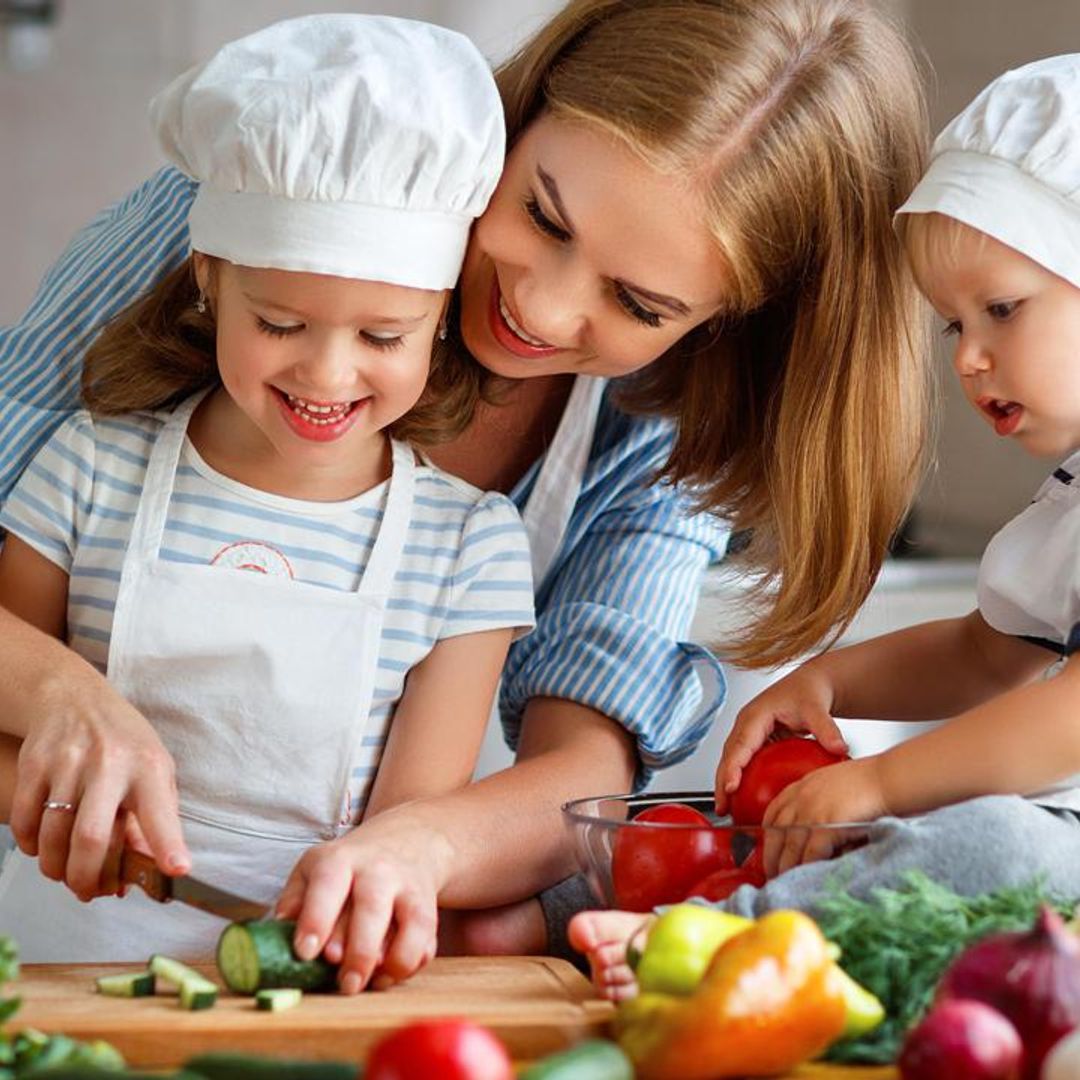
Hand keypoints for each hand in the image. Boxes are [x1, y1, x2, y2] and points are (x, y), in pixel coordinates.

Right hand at [10, 676, 189, 900]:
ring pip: (53, 836)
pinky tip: (44, 847)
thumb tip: (152, 867)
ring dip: (56, 868)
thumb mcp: (153, 769)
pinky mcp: (34, 765)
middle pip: (91, 836)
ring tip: (66, 873)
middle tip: (88, 892)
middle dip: (87, 876)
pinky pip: (24, 822)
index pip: (160, 812)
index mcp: (148, 767)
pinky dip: (32, 846)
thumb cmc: (122, 742)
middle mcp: (109, 763)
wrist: (74, 698)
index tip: (177, 870)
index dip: (168, 845)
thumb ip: (155, 815)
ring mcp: (68, 763)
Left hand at [274, 806, 453, 993]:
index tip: (305, 953)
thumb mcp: (315, 868)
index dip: (317, 919)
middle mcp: (378, 871)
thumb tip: (277, 929)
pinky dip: (411, 964)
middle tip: (345, 984)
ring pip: (412, 924)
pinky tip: (389, 973)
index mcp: (340, 859)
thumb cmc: (350, 866)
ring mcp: (409, 888)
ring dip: (394, 961)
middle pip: (372, 908)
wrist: (406, 840)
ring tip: (371, 982)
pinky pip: (426, 942)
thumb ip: (295, 898)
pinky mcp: (430, 909)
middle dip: (359, 951)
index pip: (328, 885)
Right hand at [714, 665, 846, 813]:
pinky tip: (745, 800)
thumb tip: (839, 748)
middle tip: (723, 807)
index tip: (730, 787)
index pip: (740, 745)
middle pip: (728, 756)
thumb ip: (826, 728)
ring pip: (731, 761)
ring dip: (726, 784)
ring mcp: (748, 733)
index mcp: (755, 716)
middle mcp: (746, 725)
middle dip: (721, 782)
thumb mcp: (816, 709)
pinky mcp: (755, 741)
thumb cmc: (807, 692)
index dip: (732, 767)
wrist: (809, 684)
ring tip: (727, 809)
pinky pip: (743, 762)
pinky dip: (740, 780)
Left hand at [759, 756, 884, 875]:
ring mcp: (811, 811)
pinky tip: (808, 878)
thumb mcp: (835, 783)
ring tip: (785, 882)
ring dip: (786, 868)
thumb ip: (821, 800)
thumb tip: (817, 827)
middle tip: (771, 873)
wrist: (889, 779)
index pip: (773, 812)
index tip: (766, 848)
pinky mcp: (826, 825)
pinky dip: (807, 868)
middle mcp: (801, 798)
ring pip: (789, 847)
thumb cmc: (872, 782)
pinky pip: (810, 853)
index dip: (767, 834)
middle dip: (771, 857)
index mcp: (802, 786)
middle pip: (775, 833)